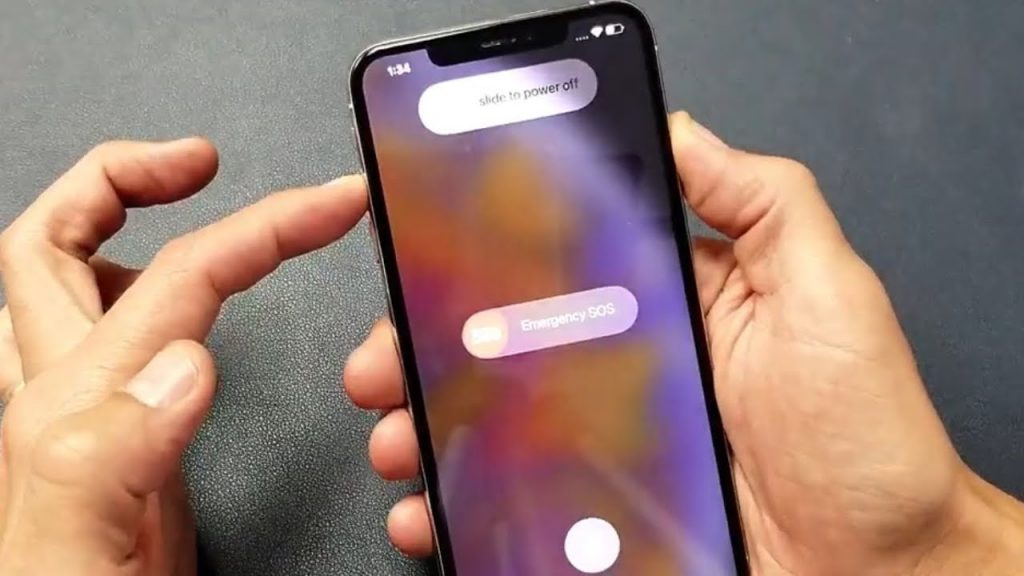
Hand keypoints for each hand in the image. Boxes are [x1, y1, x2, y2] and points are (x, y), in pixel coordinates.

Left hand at [0, 139, 366, 574]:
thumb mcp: (75, 564)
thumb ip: (106, 463)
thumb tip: (179, 358)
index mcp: (64, 419)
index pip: (168, 282)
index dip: (257, 227)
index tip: (328, 204)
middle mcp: (61, 408)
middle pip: (51, 246)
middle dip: (128, 182)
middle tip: (202, 163)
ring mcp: (82, 429)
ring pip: (66, 290)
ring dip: (120, 231)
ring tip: (182, 210)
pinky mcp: (115, 458)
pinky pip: (113, 351)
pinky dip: (141, 306)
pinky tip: (180, 321)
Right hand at [343, 113, 1023, 573]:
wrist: (883, 571)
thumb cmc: (866, 437)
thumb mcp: (826, 294)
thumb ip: (761, 205)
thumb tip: (683, 132)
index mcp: (670, 306)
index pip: (556, 266)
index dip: (480, 264)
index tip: (422, 266)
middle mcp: (632, 369)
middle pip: (505, 344)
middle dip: (427, 348)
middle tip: (384, 367)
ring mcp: (614, 444)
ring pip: (497, 423)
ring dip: (430, 426)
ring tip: (399, 439)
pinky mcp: (608, 510)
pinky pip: (520, 502)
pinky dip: (466, 506)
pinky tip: (436, 507)